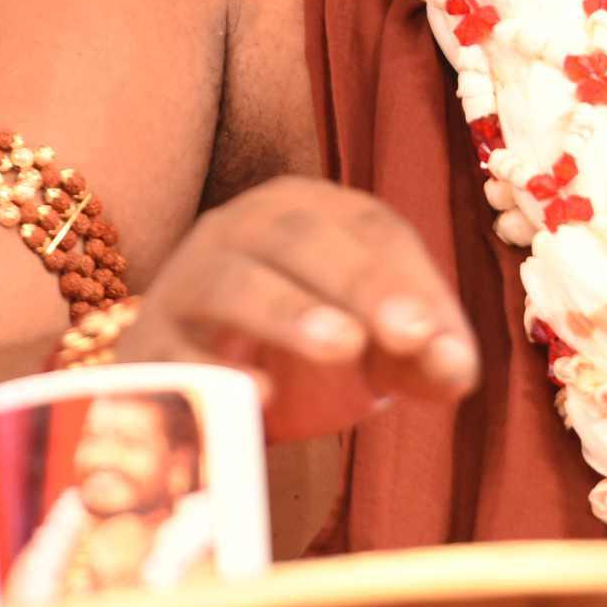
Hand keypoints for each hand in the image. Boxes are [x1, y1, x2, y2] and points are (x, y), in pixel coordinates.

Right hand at [109, 178, 479, 438]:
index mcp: (306, 212)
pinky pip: (175, 350)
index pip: (366, 228)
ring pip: (232, 281)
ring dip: (289, 310)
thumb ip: (420, 353)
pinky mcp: (148, 343)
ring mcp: (187, 281)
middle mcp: (241, 230)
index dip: (403, 278)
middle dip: (359, 282)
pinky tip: (258, 394)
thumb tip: (458, 369)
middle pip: (300, 239)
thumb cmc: (297, 344)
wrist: (186, 376)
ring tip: (342, 346)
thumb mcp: (368, 340)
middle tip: (407, 337)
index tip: (434, 335)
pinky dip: (214, 369)